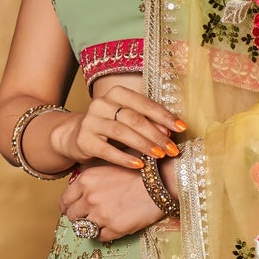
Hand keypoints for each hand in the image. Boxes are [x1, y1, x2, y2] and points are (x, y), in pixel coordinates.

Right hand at [48, 76, 186, 171]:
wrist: (76, 135)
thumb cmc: (110, 127)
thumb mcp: (128, 119)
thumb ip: (148, 122)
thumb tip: (171, 131)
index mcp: (117, 93)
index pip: (145, 103)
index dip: (164, 116)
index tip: (181, 128)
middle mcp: (102, 104)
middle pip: (135, 118)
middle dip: (157, 134)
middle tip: (173, 149)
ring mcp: (91, 121)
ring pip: (122, 132)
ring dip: (144, 145)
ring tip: (160, 155)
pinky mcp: (84, 140)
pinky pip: (107, 150)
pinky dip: (124, 158)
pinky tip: (139, 166)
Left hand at [61, 160, 169, 243]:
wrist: (162, 181)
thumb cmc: (140, 170)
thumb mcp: (109, 164)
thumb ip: (92, 177)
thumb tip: (81, 189)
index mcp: (86, 180)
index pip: (65, 200)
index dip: (68, 207)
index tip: (72, 210)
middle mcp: (90, 197)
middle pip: (72, 216)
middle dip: (78, 218)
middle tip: (87, 218)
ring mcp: (101, 214)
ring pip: (84, 229)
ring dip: (91, 227)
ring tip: (102, 222)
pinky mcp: (115, 228)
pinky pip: (100, 237)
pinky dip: (104, 234)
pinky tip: (114, 226)